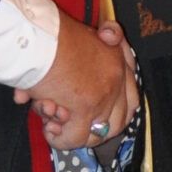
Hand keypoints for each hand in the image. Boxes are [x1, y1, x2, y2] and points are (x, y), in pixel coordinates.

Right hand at [14, 13, 137, 151]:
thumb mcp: (85, 33)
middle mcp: (116, 79)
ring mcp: (103, 96)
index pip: (131, 97)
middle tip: (70, 124)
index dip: (116, 114)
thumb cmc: (51, 34)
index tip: (97, 120)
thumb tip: (107, 35)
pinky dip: (59, 138)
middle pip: (117, 121)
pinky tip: (48, 129)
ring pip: (96, 133)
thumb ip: (98, 41)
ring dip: (74, 134)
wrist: (39, 36)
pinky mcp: (85, 108)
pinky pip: (75, 138)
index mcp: (118, 61)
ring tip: (53, 125)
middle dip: (94, 129)